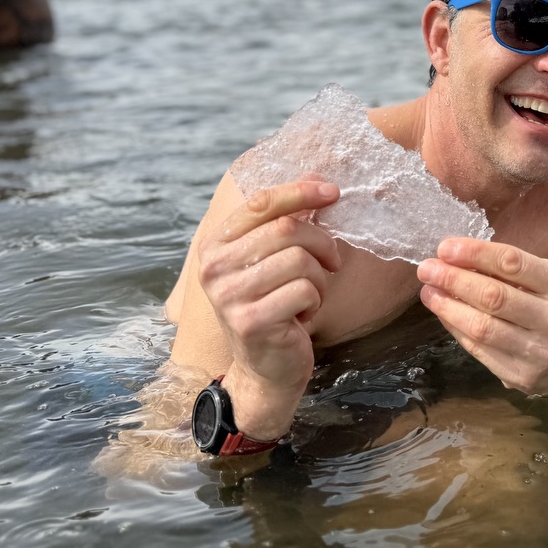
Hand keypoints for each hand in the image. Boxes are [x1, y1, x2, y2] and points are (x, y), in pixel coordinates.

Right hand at [196, 180, 341, 436]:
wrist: (266, 368)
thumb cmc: (276, 305)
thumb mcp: (275, 259)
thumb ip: (288, 220)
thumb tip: (318, 178)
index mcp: (216, 244)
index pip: (260, 202)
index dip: (300, 191)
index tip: (333, 192)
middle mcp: (214, 267)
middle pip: (287, 229)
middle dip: (323, 243)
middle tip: (332, 263)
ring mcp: (228, 295)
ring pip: (300, 260)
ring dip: (319, 278)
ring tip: (308, 295)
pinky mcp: (250, 321)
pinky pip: (305, 291)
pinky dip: (315, 301)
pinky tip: (302, 316)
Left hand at [417, 238, 547, 396]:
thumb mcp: (547, 282)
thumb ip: (509, 270)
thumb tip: (456, 256)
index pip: (514, 263)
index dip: (475, 253)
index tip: (445, 248)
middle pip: (494, 296)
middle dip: (454, 279)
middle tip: (427, 268)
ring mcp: (539, 352)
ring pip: (483, 327)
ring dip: (448, 307)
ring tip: (428, 291)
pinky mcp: (521, 376)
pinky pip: (479, 350)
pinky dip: (456, 328)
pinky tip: (443, 312)